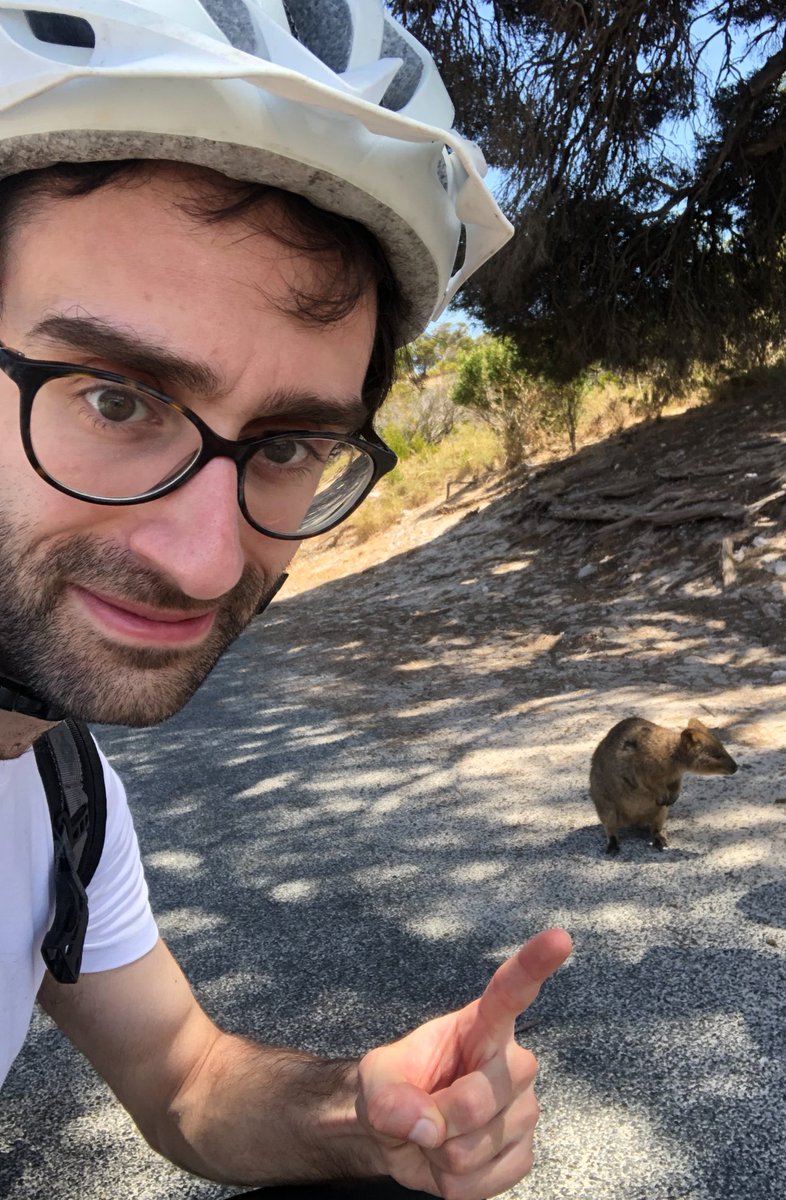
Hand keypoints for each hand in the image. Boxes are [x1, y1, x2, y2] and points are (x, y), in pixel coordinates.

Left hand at [356, 927, 571, 1198]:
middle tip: (423, 1111)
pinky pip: (488, 1181)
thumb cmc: (394, 1089)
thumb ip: (389, 1098)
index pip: (510, 992)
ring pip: (483, 1142)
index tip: (559, 938)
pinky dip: (457, 1183)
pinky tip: (451, 1161)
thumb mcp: (376, 1081)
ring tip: (436, 1135)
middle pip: (490, 1091)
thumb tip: (427, 1125)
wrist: (397, 1137)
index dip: (534, 965)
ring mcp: (523, 1109)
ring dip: (445, 1153)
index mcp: (480, 1026)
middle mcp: (511, 1062)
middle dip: (446, 1112)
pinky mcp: (523, 1153)